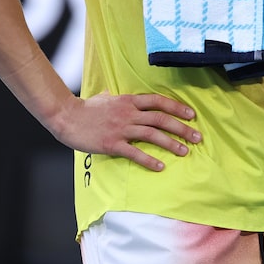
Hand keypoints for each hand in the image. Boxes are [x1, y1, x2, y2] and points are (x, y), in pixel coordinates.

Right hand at [55, 91, 201, 171]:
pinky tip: (160, 166)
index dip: (177, 108)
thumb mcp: (106, 97)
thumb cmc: (86, 108)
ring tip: (184, 152)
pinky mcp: (112, 143)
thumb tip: (124, 97)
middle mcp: (129, 113)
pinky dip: (149, 160)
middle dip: (182, 128)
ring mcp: (121, 128)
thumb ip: (120, 99)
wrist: (67, 117)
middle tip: (197, 137)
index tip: (192, 115)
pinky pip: (135, 153)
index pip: (159, 102)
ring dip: (170, 144)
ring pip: (152, 134)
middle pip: (161, 119)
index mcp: (129, 101)